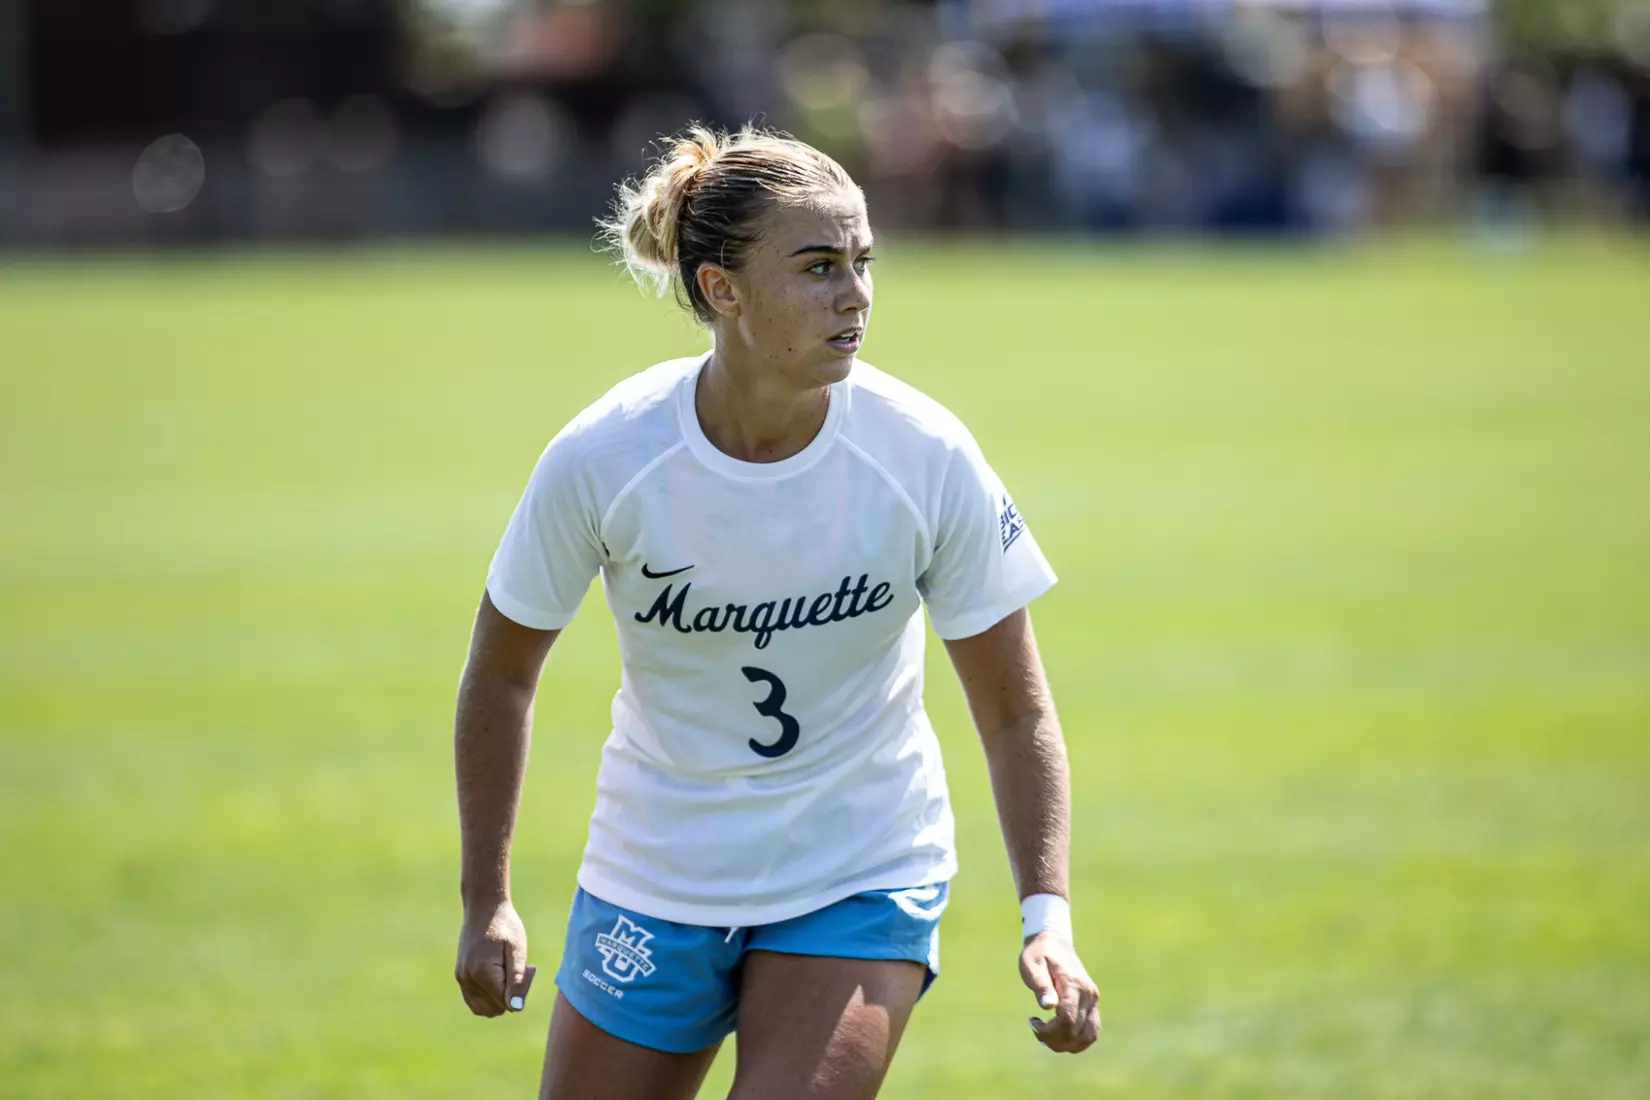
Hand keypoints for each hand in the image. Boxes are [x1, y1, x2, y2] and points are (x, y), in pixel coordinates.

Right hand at [455, 897, 535, 1016]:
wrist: (483, 907)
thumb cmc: (505, 925)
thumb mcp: (517, 950)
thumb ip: (516, 980)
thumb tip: (515, 1008)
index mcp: (483, 973)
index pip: (508, 1003)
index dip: (522, 989)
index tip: (528, 967)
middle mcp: (468, 980)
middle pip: (497, 1008)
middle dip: (512, 994)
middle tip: (518, 967)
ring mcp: (461, 979)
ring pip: (485, 1009)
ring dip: (500, 996)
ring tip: (507, 971)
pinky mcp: (460, 976)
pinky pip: (474, 1002)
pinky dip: (488, 997)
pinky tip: (499, 977)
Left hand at [1020, 931, 1099, 1052]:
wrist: (1054, 942)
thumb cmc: (1038, 954)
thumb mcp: (1032, 964)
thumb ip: (1040, 984)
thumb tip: (1048, 1006)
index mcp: (1073, 983)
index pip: (1067, 1018)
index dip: (1049, 1030)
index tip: (1032, 1021)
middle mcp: (1088, 993)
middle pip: (1076, 1031)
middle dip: (1053, 1039)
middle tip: (1035, 1027)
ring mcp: (1093, 1000)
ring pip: (1087, 1037)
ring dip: (1066, 1044)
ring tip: (1046, 1034)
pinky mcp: (1093, 1005)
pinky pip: (1091, 1032)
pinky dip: (1076, 1041)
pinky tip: (1059, 1035)